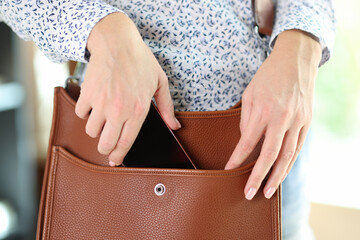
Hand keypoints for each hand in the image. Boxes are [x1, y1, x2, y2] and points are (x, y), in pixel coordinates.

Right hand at [75, 13, 180, 165]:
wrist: (117, 42)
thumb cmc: (141, 61)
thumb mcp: (160, 83)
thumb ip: (167, 107)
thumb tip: (175, 126)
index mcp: (138, 110)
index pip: (126, 142)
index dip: (119, 156)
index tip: (115, 162)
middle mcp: (119, 110)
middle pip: (105, 143)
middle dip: (105, 150)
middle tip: (106, 146)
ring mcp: (101, 103)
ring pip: (91, 131)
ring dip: (95, 129)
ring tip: (102, 120)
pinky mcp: (88, 94)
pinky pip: (80, 113)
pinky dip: (85, 113)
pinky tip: (93, 105)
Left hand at [224, 30, 321, 199]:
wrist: (295, 61)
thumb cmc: (267, 77)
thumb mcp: (249, 94)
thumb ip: (246, 119)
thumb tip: (245, 142)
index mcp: (262, 110)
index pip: (247, 142)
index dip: (237, 159)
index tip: (228, 171)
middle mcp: (281, 117)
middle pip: (269, 154)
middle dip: (258, 176)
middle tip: (249, 193)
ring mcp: (297, 121)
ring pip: (287, 155)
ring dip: (277, 176)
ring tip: (268, 191)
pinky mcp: (307, 122)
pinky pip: (297, 148)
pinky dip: (289, 163)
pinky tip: (281, 174)